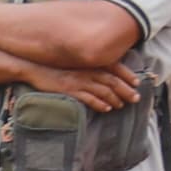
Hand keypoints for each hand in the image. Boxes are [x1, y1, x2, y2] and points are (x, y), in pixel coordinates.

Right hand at [26, 59, 144, 111]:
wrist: (33, 68)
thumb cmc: (54, 66)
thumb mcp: (73, 63)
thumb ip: (88, 67)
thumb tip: (103, 75)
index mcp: (88, 62)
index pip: (113, 67)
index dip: (127, 74)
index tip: (137, 82)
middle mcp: (86, 70)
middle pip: (112, 80)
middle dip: (126, 90)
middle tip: (136, 98)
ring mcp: (78, 80)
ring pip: (102, 90)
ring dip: (115, 98)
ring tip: (122, 105)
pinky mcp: (69, 90)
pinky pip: (87, 97)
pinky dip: (99, 103)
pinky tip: (106, 108)